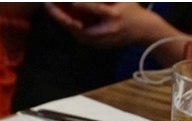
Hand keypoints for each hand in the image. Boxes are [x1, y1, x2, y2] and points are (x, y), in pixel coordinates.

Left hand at [45, 2, 168, 48]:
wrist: (143, 31)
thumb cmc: (132, 10)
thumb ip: (103, 0)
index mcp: (115, 16)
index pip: (97, 9)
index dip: (85, 5)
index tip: (72, 1)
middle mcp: (107, 31)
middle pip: (82, 28)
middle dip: (64, 19)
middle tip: (49, 6)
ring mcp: (102, 40)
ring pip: (78, 34)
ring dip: (63, 22)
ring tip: (51, 9)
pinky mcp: (98, 44)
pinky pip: (81, 36)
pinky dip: (70, 27)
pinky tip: (61, 17)